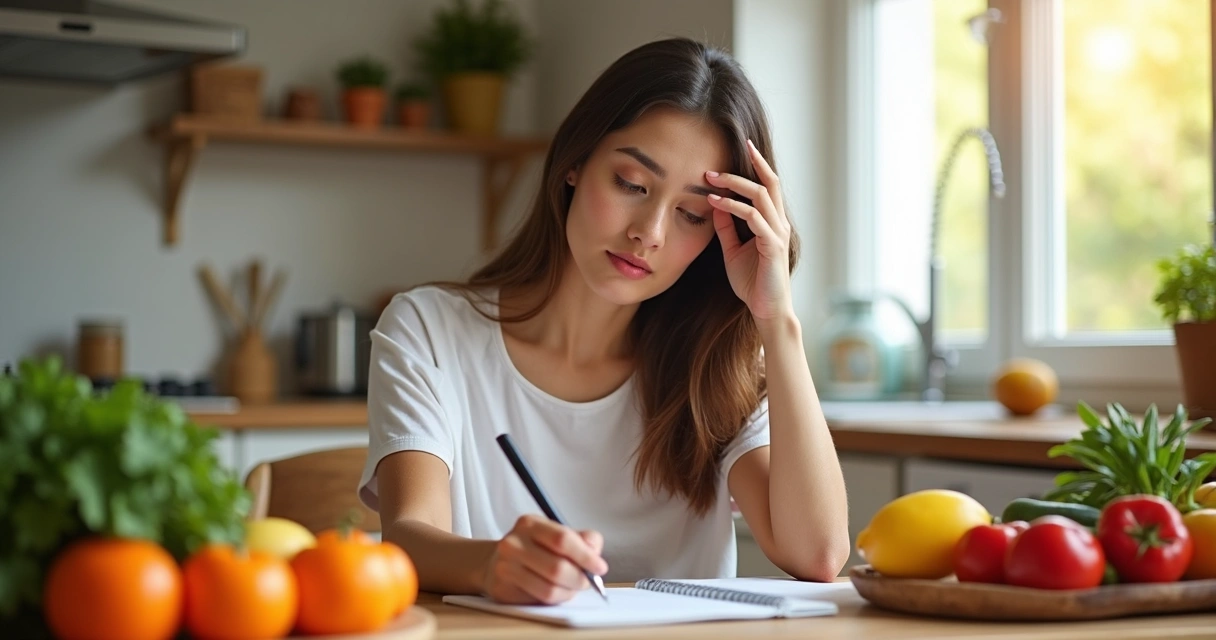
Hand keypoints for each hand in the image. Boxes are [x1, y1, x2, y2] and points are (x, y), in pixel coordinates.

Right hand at [480, 515, 607, 604]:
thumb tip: (595, 553)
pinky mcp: (502, 589)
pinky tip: (557, 592)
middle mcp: (513, 543)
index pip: (562, 539)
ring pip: (549, 589)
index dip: (585, 556)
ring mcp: (504, 567)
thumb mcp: (558, 534)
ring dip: (569, 592)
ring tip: (572, 587)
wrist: (497, 562)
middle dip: (580, 578)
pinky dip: (556, 599)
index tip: (600, 567)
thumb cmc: (535, 548)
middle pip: (557, 568)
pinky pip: (539, 600)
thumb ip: (583, 540)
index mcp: (529, 524)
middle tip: (588, 582)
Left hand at [705, 139, 793, 321]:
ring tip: (711, 177)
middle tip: (721, 157)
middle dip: (749, 165)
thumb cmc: (752, 282)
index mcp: (772, 222)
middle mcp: (778, 223)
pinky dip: (732, 207)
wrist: (765, 309)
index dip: (756, 165)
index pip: (767, 186)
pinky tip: (715, 202)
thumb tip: (715, 205)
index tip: (741, 147)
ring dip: (734, 183)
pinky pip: (753, 218)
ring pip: (761, 196)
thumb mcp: (733, 249)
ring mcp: (778, 233)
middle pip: (769, 183)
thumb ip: (727, 227)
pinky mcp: (773, 246)